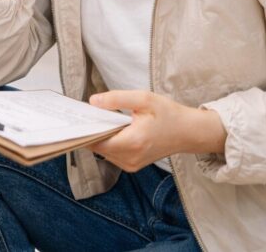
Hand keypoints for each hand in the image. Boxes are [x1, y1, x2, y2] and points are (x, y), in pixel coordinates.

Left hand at [88, 90, 227, 171]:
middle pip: (97, 146)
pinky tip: (109, 129)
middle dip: (91, 131)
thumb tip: (93, 102)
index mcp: (132, 143)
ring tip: (98, 120)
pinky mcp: (132, 165)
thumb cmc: (168, 114)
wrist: (189, 132)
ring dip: (99, 137)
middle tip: (84, 115)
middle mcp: (130, 158)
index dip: (85, 129)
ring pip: (102, 151)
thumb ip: (117, 99)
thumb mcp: (144, 99)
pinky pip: (111, 154)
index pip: (96, 141)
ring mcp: (131, 165)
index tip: (77, 117)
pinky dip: (107, 142)